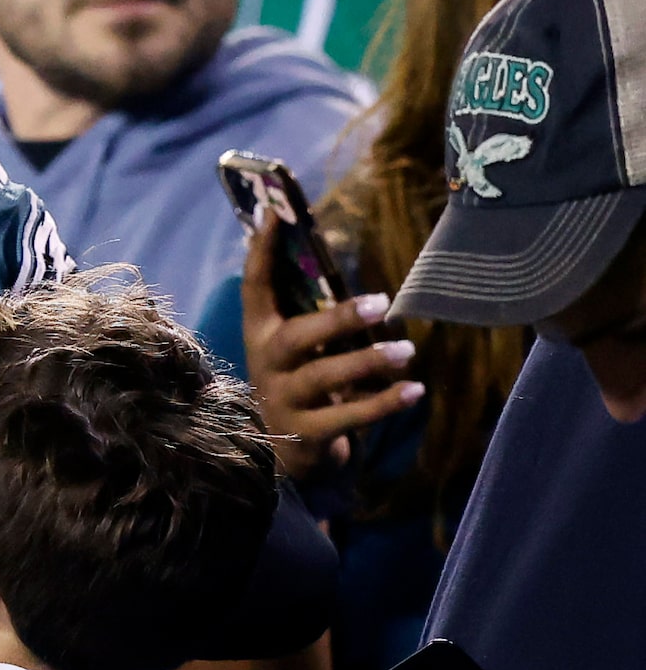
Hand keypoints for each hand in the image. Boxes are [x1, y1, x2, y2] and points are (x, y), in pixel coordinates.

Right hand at [240, 218, 421, 479]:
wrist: (284, 455)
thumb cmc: (301, 383)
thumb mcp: (296, 347)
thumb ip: (311, 311)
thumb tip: (328, 251)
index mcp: (260, 335)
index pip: (254, 287)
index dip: (260, 251)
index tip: (272, 213)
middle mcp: (267, 365)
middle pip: (295, 338)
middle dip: (337, 319)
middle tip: (380, 303)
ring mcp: (283, 401)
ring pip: (324, 378)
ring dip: (367, 361)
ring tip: (408, 352)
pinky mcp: (305, 435)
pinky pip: (347, 418)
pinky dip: (384, 403)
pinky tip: (415, 391)